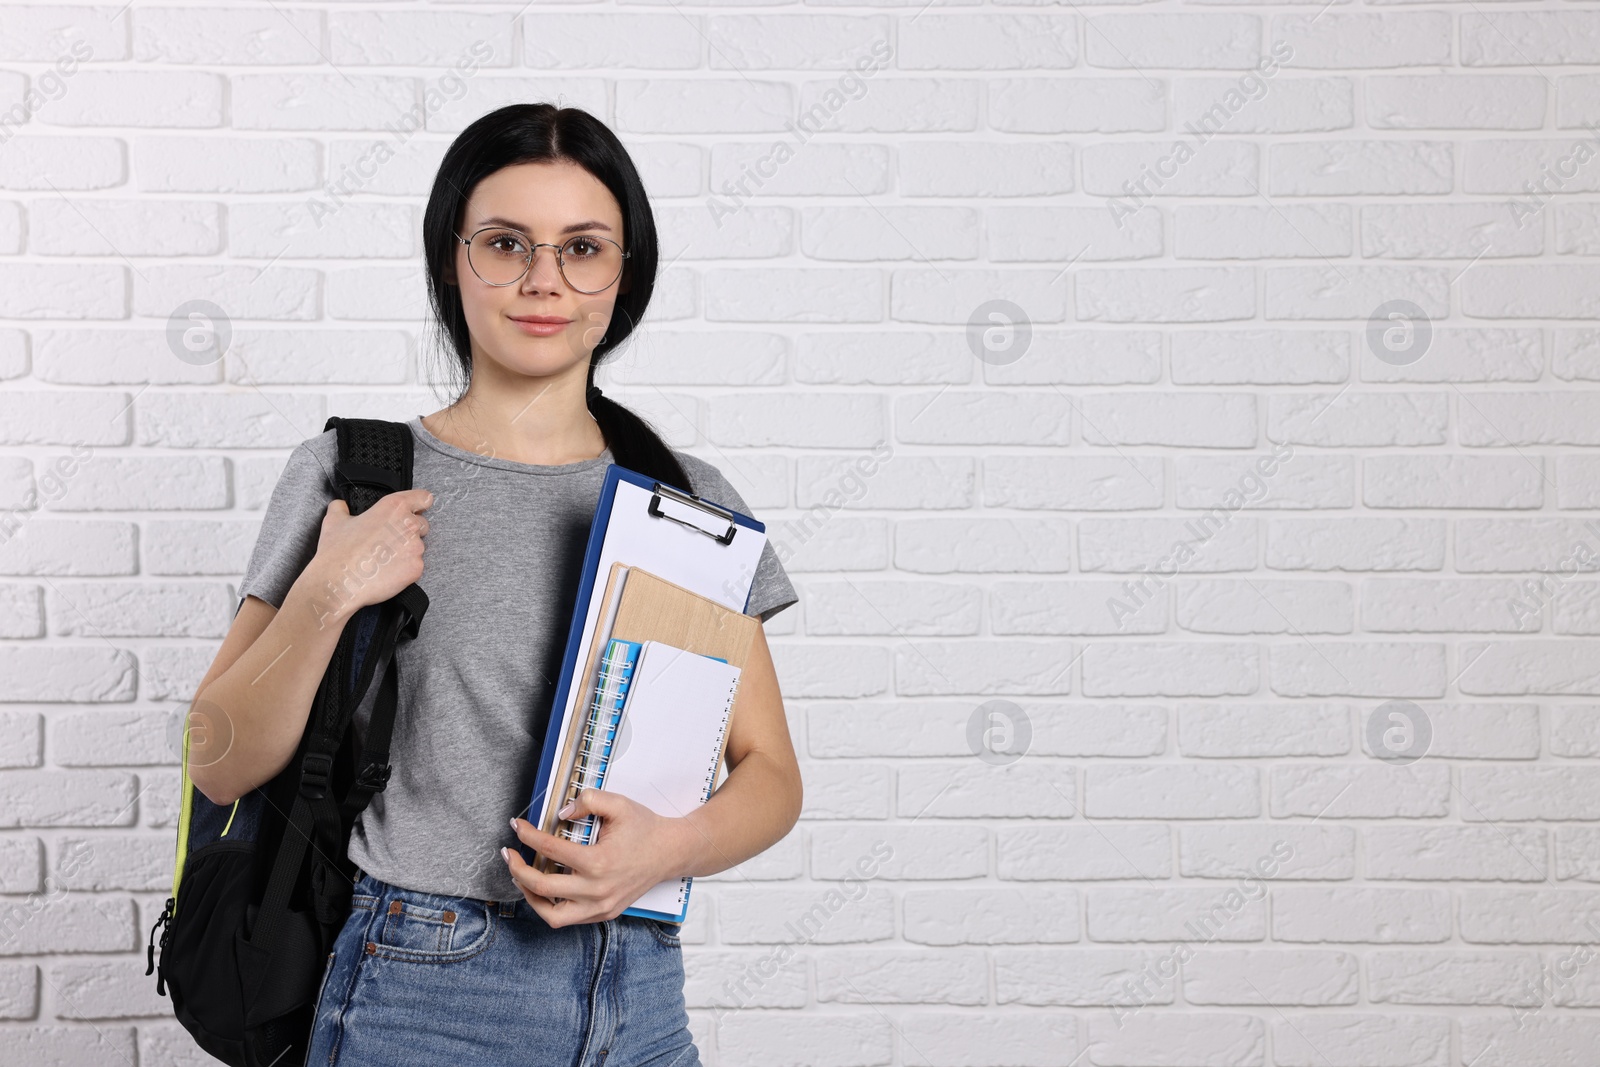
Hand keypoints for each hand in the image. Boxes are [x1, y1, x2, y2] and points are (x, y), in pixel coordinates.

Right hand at [307, 487, 432, 618]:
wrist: (339, 583)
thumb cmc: (338, 551)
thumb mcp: (334, 521)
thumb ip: (341, 508)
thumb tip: (340, 505)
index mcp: (394, 507)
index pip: (423, 498)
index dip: (420, 503)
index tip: (417, 509)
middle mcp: (409, 525)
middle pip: (421, 524)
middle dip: (409, 531)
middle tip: (388, 540)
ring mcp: (415, 548)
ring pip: (417, 547)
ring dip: (405, 551)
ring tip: (383, 558)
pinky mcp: (416, 568)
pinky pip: (415, 565)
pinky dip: (404, 568)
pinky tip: (386, 570)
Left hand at [503, 789, 688, 927]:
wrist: (671, 852)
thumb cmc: (646, 829)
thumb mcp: (619, 804)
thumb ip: (589, 800)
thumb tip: (562, 812)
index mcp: (598, 862)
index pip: (549, 850)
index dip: (528, 835)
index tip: (517, 826)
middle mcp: (597, 889)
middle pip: (541, 888)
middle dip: (518, 869)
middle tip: (510, 854)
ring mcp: (601, 906)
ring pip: (551, 915)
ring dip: (530, 897)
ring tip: (521, 878)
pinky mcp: (604, 913)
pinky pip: (568, 919)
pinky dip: (550, 906)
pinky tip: (544, 890)